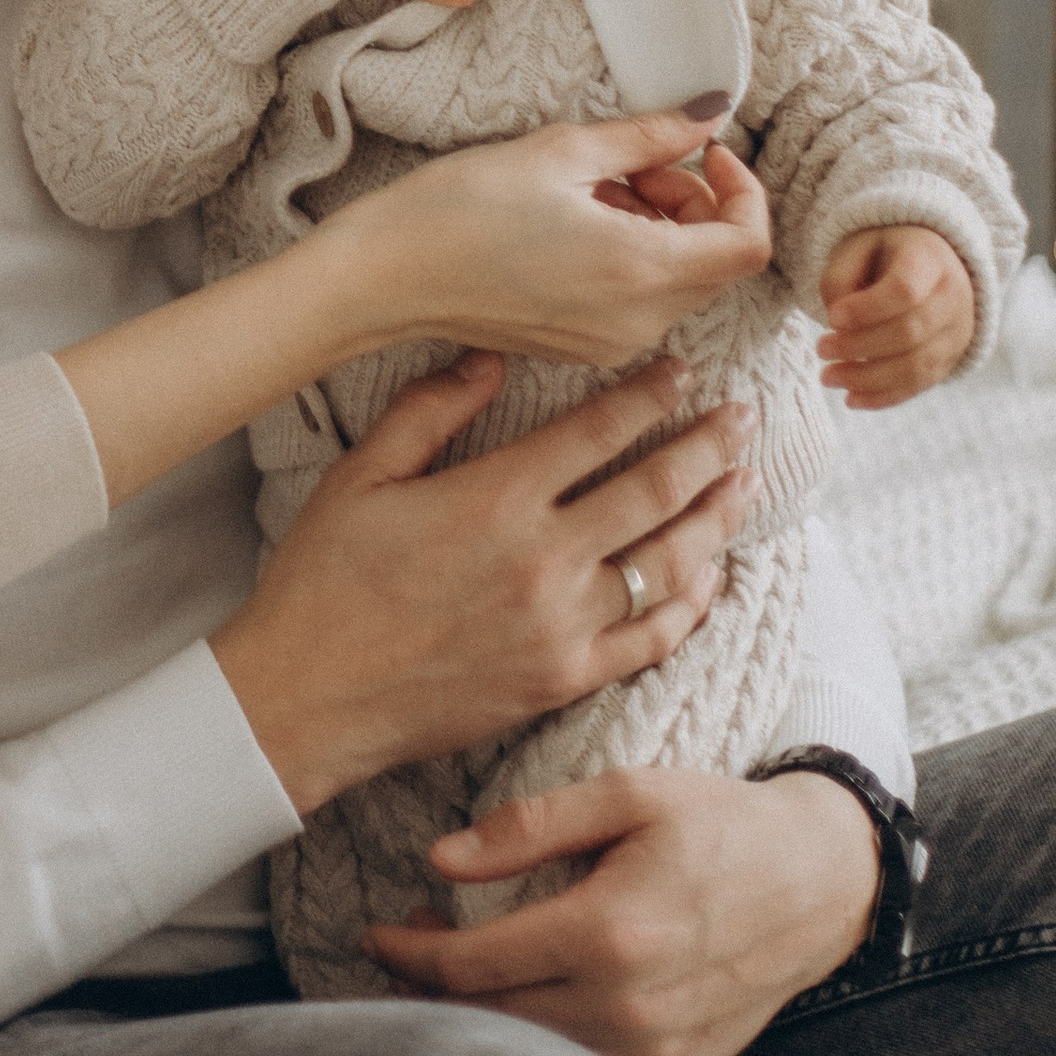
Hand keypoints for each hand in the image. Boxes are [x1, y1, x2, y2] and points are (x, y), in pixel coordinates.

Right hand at [211, 350, 756, 815]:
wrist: (309, 697)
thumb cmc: (323, 581)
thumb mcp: (361, 476)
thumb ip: (430, 410)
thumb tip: (490, 358)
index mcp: (495, 500)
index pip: (598, 432)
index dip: (650, 396)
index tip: (683, 372)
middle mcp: (544, 560)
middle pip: (655, 491)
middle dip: (709, 447)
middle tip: (747, 416)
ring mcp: (563, 627)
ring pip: (669, 563)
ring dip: (716, 518)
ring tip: (746, 483)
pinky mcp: (565, 679)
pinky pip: (651, 637)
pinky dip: (692, 603)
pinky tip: (711, 574)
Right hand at [328, 108, 772, 371]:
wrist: (385, 277)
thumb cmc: (460, 209)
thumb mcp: (560, 152)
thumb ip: (648, 136)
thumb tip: (709, 115)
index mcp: (641, 270)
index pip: (749, 242)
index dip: (742, 189)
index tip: (702, 152)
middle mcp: (639, 321)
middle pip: (719, 263)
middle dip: (695, 203)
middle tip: (632, 164)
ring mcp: (612, 344)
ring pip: (683, 282)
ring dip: (663, 228)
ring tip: (594, 190)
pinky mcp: (584, 349)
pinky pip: (643, 302)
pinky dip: (634, 258)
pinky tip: (576, 225)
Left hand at [361, 768, 881, 1055]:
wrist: (820, 882)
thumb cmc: (718, 824)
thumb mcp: (628, 794)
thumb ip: (530, 826)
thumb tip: (439, 859)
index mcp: (607, 933)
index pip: (471, 964)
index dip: (408, 953)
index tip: (377, 933)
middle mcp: (628, 1008)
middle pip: (487, 1021)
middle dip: (429, 991)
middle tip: (404, 951)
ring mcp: (655, 1053)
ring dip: (478, 1022)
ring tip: (455, 974)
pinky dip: (538, 1048)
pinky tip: (520, 1006)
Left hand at [818, 226, 975, 406]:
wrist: (929, 266)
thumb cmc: (883, 256)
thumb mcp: (856, 247)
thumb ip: (840, 278)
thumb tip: (837, 324)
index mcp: (930, 259)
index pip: (904, 290)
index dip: (866, 310)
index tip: (831, 318)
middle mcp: (953, 297)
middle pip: (909, 333)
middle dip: (859, 346)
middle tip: (820, 349)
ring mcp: (957, 332)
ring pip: (916, 366)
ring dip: (867, 378)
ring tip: (828, 377)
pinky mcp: (950, 359)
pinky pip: (919, 385)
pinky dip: (884, 397)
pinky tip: (851, 399)